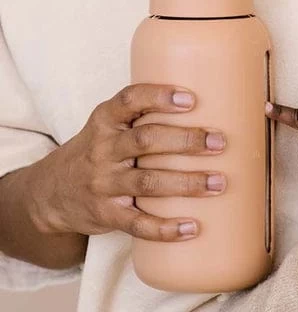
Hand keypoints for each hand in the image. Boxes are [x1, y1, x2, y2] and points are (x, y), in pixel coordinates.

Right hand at [31, 84, 226, 242]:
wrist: (51, 192)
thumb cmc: (99, 149)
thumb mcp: (110, 124)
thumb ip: (144, 113)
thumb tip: (211, 101)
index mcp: (106, 120)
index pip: (130, 99)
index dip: (159, 97)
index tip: (191, 99)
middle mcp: (103, 149)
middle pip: (146, 140)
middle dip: (186, 140)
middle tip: (219, 142)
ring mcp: (102, 183)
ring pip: (148, 182)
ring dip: (187, 183)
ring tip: (218, 183)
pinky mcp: (106, 214)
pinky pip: (137, 223)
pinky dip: (165, 228)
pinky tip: (192, 227)